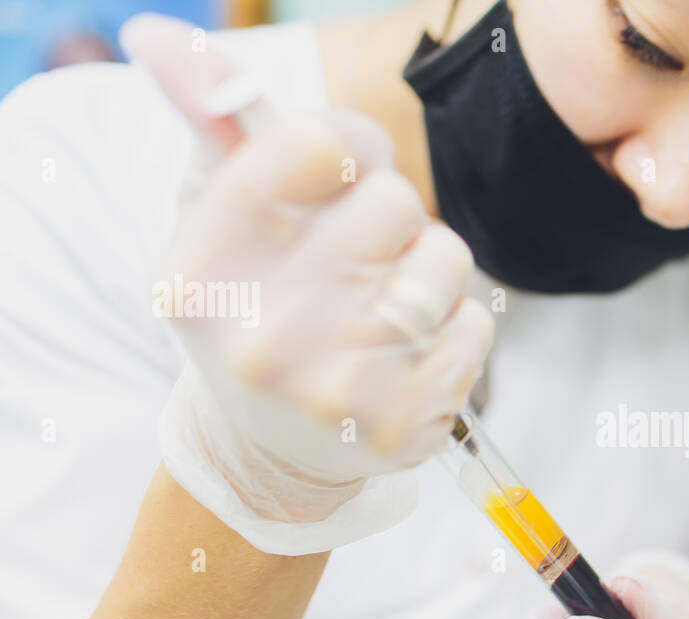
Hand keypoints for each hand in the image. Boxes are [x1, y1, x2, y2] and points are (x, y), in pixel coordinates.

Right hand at [126, 16, 491, 550]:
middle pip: (390, 199)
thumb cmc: (258, 313)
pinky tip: (410, 353)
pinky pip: (474, 325)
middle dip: (389, 214)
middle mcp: (262, 337)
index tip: (341, 170)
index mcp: (201, 275)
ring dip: (431, 269)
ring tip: (388, 303)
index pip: (310, 144)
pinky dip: (456, 327)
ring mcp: (334, 390)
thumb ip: (214, 131)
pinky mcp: (400, 426)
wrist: (272, 452)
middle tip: (361, 254)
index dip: (346, 143)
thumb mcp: (219, 228)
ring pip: (445, 257)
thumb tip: (159, 36)